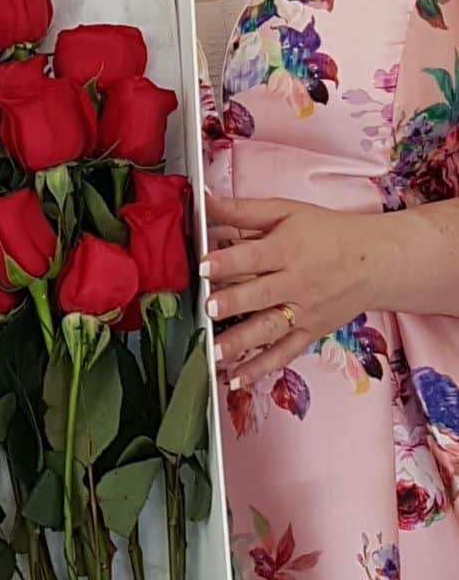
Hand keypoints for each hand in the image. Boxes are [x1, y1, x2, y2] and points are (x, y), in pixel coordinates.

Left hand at [203, 193, 373, 387]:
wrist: (375, 261)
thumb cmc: (328, 233)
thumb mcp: (287, 211)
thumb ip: (244, 210)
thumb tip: (205, 201)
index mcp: (286, 249)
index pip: (253, 256)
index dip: (228, 261)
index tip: (204, 266)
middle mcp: (296, 283)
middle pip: (260, 295)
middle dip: (233, 303)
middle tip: (208, 309)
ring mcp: (304, 312)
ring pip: (269, 329)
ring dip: (241, 342)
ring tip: (214, 352)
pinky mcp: (310, 333)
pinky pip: (284, 353)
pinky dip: (261, 367)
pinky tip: (237, 378)